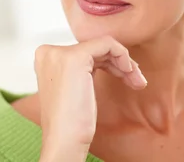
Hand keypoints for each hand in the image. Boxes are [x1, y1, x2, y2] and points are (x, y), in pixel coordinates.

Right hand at [35, 35, 146, 160]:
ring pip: (103, 45)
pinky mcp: (75, 58)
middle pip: (95, 48)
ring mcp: (60, 53)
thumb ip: (84, 67)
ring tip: (137, 82)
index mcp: (45, 57)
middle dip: (119, 63)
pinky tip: (130, 73)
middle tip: (136, 81)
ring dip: (125, 63)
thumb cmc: (72, 121)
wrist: (65, 140)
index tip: (125, 78)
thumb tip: (109, 56)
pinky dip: (123, 55)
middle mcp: (49, 52)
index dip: (108, 63)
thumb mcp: (75, 86)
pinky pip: (107, 43)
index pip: (85, 51)